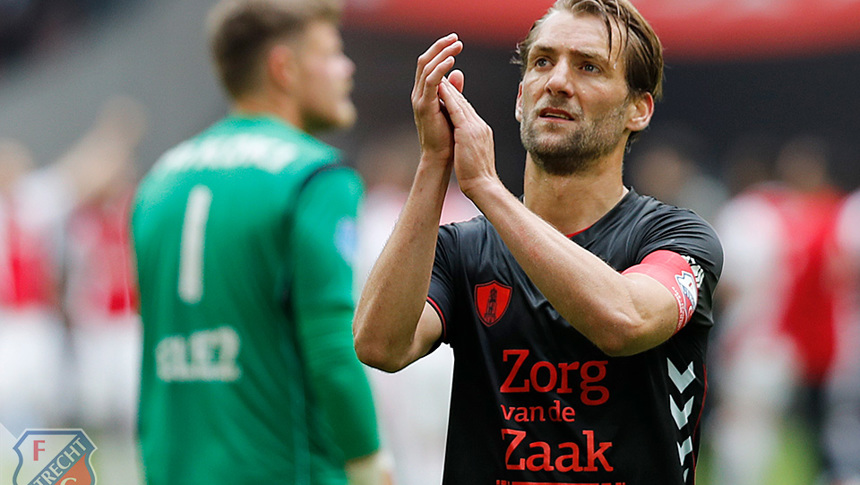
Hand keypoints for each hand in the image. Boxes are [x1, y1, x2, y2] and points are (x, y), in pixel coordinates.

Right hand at [411, 34, 463, 165]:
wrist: (441, 157)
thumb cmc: (447, 135)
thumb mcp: (451, 106)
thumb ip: (453, 90)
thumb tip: (457, 72)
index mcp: (424, 92)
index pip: (429, 64)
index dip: (440, 50)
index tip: (455, 41)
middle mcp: (418, 93)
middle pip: (425, 61)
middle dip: (440, 47)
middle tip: (456, 37)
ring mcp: (420, 99)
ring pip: (427, 68)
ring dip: (442, 54)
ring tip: (457, 45)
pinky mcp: (425, 106)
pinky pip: (431, 81)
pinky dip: (441, 69)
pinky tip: (452, 60)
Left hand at [437, 75, 499, 200]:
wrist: (483, 185)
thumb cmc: (477, 176)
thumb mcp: (473, 155)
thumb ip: (469, 145)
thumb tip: (463, 143)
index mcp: (481, 131)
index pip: (467, 111)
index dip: (456, 100)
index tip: (446, 91)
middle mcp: (479, 126)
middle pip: (464, 103)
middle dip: (452, 90)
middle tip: (441, 76)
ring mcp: (475, 127)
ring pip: (460, 102)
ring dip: (449, 89)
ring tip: (438, 77)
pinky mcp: (468, 131)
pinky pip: (456, 109)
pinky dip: (448, 97)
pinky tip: (439, 89)